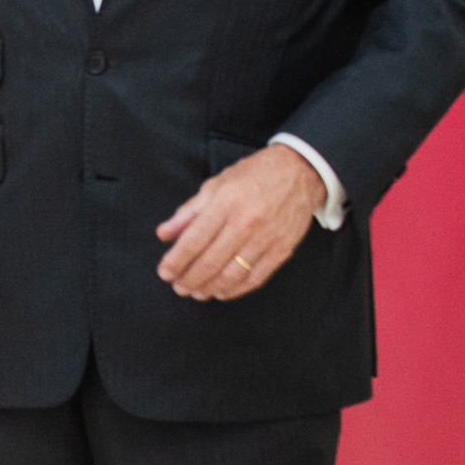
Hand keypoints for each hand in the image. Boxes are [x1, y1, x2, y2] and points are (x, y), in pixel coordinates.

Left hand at [157, 143, 324, 301]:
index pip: (194, 239)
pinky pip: (255, 278)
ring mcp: (266, 238)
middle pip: (211, 261)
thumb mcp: (216, 184)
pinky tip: (221, 292)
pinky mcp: (282, 250)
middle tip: (178, 287)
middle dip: (189, 279)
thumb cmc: (254, 175)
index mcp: (226, 202)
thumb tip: (163, 234)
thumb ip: (188, 211)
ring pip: (232, 275)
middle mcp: (246, 221)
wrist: (300, 171)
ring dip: (210, 288)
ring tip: (197, 292)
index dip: (176, 260)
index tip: (164, 272)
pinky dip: (235, 290)